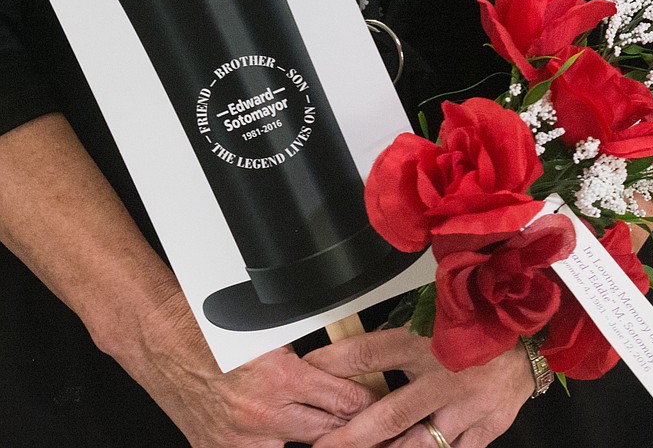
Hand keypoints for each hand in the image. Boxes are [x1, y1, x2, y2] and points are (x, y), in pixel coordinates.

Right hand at [122, 290, 377, 446]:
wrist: (162, 339)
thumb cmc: (210, 330)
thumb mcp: (271, 336)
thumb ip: (307, 357)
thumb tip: (343, 370)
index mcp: (280, 377)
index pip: (345, 401)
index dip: (367, 402)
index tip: (377, 403)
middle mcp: (262, 414)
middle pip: (329, 431)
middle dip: (349, 425)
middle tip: (362, 420)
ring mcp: (240, 439)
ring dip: (316, 438)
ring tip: (328, 430)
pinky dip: (274, 444)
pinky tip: (283, 435)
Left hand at [304, 327, 534, 447]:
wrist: (531, 338)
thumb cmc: (478, 326)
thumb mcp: (431, 319)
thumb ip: (394, 336)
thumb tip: (349, 350)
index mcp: (429, 342)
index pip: (369, 353)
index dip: (335, 363)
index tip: (309, 371)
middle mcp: (446, 378)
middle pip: (390, 415)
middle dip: (353, 436)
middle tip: (325, 445)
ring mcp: (468, 408)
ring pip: (419, 443)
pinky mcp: (487, 428)